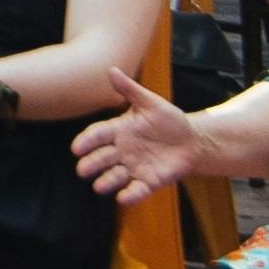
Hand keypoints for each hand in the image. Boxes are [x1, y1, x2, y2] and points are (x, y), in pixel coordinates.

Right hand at [69, 78, 205, 199]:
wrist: (192, 141)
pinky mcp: (149, 182)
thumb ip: (130, 90)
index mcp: (120, 130)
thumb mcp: (151, 103)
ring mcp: (135, 167)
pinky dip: (130, 195)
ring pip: (116, 176)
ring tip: (99, 186)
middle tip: (82, 170)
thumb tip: (111, 69)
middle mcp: (123, 151)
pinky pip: (137, 190)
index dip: (87, 141)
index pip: (98, 135)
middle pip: (102, 158)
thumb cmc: (169, 120)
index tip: (77, 148)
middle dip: (92, 164)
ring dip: (107, 182)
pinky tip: (123, 198)